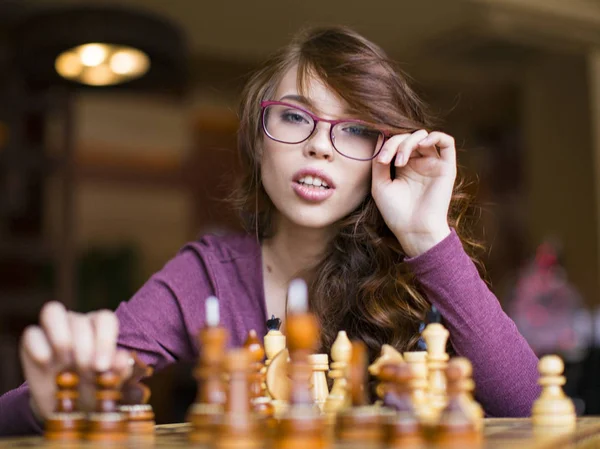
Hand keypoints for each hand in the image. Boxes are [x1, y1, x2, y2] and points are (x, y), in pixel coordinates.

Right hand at [19, 301, 131, 420]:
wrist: (66, 410)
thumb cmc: (94, 389)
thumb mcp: (110, 385)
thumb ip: (120, 370)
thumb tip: (123, 359)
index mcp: (100, 328)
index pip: (105, 319)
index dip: (105, 340)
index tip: (102, 366)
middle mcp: (77, 323)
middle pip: (80, 320)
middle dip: (84, 348)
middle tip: (85, 370)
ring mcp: (52, 330)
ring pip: (53, 312)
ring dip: (61, 338)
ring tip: (66, 362)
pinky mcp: (30, 342)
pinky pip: (32, 333)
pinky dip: (39, 347)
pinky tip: (46, 363)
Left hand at [371, 129, 456, 256]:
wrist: (414, 229)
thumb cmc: (396, 211)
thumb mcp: (380, 184)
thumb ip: (379, 162)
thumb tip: (381, 140)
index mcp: (403, 166)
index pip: (396, 142)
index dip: (386, 145)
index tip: (380, 161)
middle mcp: (419, 162)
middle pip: (408, 137)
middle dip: (395, 144)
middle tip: (388, 161)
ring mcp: (433, 163)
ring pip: (423, 136)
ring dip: (409, 142)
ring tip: (401, 160)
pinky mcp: (447, 167)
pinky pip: (447, 141)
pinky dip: (435, 136)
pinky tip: (422, 145)